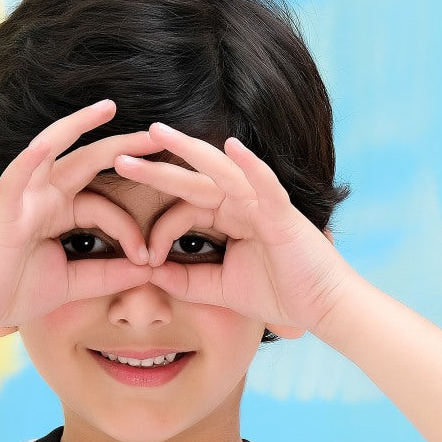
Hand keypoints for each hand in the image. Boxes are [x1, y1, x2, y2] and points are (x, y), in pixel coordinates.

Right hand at [0, 100, 161, 338]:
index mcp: (58, 213)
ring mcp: (21, 200)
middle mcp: (41, 197)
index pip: (104, 206)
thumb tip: (149, 270)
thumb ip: (108, 274)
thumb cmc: (12, 293)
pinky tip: (41, 146)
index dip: (131, 230)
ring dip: (77, 126)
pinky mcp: (3, 213)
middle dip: (122, 146)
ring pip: (50, 151)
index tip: (149, 259)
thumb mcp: (72, 284)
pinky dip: (27, 163)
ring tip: (107, 108)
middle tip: (157, 134)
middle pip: (87, 162)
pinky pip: (14, 181)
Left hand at [110, 121, 356, 339]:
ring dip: (190, 150)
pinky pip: (265, 185)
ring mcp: (264, 204)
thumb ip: (186, 280)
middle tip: (118, 155)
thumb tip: (149, 272)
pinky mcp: (284, 215)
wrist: (323, 308)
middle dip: (156, 167)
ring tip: (158, 133)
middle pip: (193, 179)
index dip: (158, 230)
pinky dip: (250, 166)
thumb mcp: (220, 290)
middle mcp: (244, 203)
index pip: (182, 210)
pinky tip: (232, 148)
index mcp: (229, 218)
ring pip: (221, 171)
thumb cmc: (280, 295)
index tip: (142, 257)